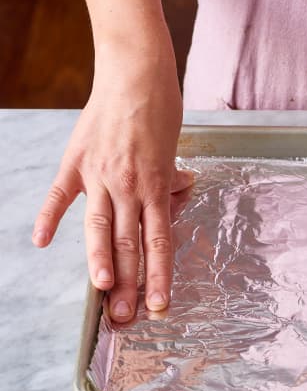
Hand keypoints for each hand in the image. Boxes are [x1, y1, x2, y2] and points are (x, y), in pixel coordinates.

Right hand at [32, 46, 192, 321]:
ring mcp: (100, 175)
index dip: (159, 277)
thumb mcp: (175, 150)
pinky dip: (50, 217)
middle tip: (126, 317)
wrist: (136, 74)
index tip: (158, 305)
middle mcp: (129, 186)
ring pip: (100, 228)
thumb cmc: (161, 112)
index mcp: (156, 187)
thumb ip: (170, 180)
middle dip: (129, 283)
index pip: (159, 242)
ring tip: (101, 292)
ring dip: (101, 262)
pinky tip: (43, 242)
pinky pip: (61, 195)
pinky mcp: (76, 161)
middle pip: (130, 243)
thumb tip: (180, 191)